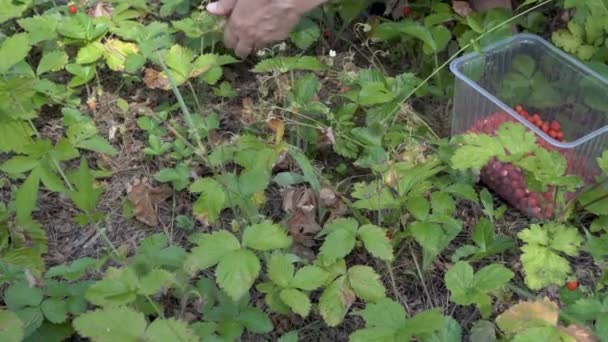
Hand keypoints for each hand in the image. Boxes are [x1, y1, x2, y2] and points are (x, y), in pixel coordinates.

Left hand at [207, 0, 325, 57]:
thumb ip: (226, 4)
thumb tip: (210, 10)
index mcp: (237, 25)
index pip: (228, 41)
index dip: (229, 38)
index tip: (232, 33)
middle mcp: (249, 36)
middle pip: (241, 51)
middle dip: (240, 48)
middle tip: (243, 40)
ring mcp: (265, 39)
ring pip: (256, 49)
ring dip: (254, 45)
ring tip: (256, 35)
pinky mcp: (278, 38)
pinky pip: (270, 42)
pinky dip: (268, 38)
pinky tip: (270, 28)